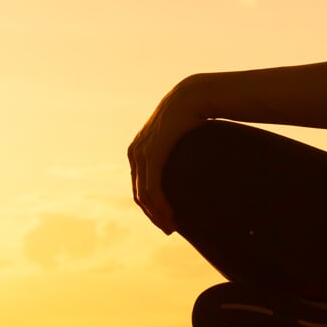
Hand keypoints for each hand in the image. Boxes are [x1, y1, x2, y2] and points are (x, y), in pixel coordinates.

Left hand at [128, 75, 211, 235]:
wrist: (192, 97)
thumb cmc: (190, 118)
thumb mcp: (178, 140)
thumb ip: (176, 155)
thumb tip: (188, 168)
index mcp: (138, 151)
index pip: (139, 186)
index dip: (151, 206)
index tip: (166, 219)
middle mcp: (134, 153)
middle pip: (139, 194)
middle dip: (153, 215)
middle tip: (169, 229)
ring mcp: (141, 153)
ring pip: (144, 195)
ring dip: (157, 214)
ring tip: (172, 227)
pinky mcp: (152, 155)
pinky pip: (151, 188)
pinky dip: (160, 205)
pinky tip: (170, 216)